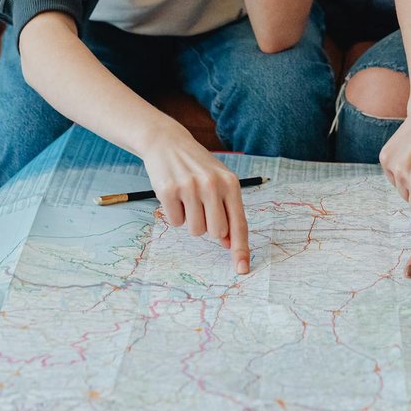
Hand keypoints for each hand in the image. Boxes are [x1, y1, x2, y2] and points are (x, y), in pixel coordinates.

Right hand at [136, 122, 251, 273]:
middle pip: (216, 232)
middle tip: (201, 207)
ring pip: (195, 230)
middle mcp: (212, 185)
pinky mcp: (168, 191)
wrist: (167, 142)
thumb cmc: (198, 167)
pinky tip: (174, 195)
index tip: (242, 269)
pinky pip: (175, 222)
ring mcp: (190, 187)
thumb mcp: (218, 182)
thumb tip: (228, 243)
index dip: (241, 249)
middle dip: (208, 227)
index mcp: (230, 183)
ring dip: (190, 220)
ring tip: (187, 198)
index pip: (239, 223)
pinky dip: (174, 214)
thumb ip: (227, 210)